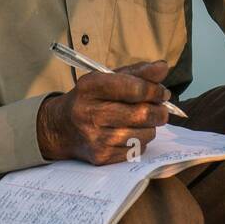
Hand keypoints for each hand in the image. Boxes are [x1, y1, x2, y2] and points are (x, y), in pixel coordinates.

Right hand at [36, 59, 170, 165]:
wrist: (61, 127)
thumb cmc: (90, 99)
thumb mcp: (106, 78)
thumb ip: (136, 72)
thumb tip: (163, 67)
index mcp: (91, 87)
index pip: (135, 89)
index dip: (155, 91)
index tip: (163, 92)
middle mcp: (90, 112)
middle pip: (143, 114)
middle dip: (160, 111)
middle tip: (161, 109)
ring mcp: (95, 137)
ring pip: (144, 134)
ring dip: (151, 127)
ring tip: (143, 121)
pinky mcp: (101, 156)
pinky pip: (137, 149)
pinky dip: (140, 141)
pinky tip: (130, 134)